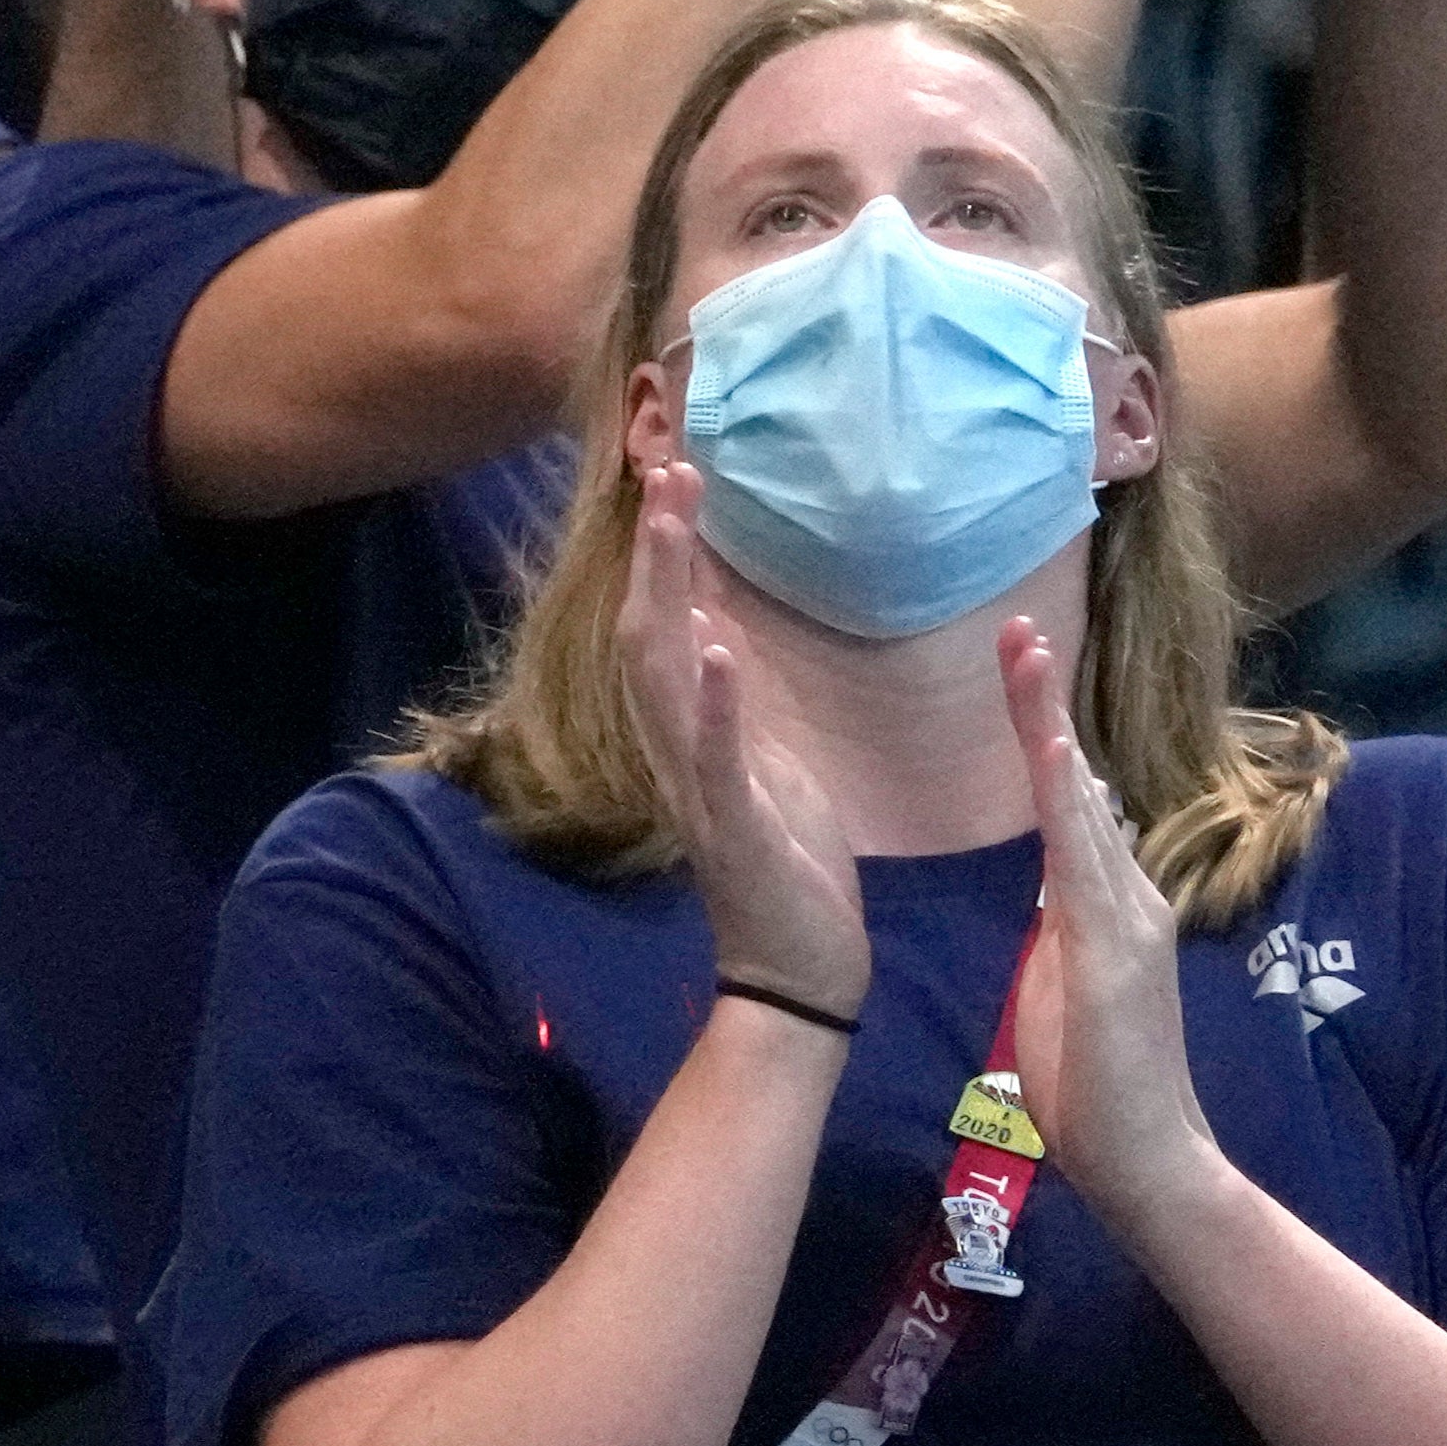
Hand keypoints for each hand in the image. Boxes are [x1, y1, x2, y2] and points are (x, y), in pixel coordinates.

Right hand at [617, 489, 867, 1014]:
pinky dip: (715, 698)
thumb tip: (714, 627)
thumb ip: (736, 701)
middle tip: (670, 469)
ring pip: (664, 672)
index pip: (665, 622)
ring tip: (673, 521)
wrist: (798, 975)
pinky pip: (716, 754)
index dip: (666, 551)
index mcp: (693, 733)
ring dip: (667, 590)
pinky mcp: (736, 825)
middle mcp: (678, 749)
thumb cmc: (789, 872)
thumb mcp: (769, 766)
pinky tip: (716, 644)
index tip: (678, 477)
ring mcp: (700, 785)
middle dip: (658, 548)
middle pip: (648, 628)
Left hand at [1000, 614, 1223, 1246]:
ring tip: (1024, 649)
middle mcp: (1129, 896)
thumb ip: (1063, 935)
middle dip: (1044, 705)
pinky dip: (1069, 798)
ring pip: (1080, 801)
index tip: (1023, 673)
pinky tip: (1056, 747)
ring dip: (1049, 723)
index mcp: (1110, 906)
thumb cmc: (1097, 1089)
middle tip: (1017, 628)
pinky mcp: (1117, 947)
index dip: (1046, 736)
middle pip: (1077, 782)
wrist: (1149, 1162)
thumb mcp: (1063, 989)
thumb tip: (1058, 892)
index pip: (1072, 804)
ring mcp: (1127, 917)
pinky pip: (1084, 858)